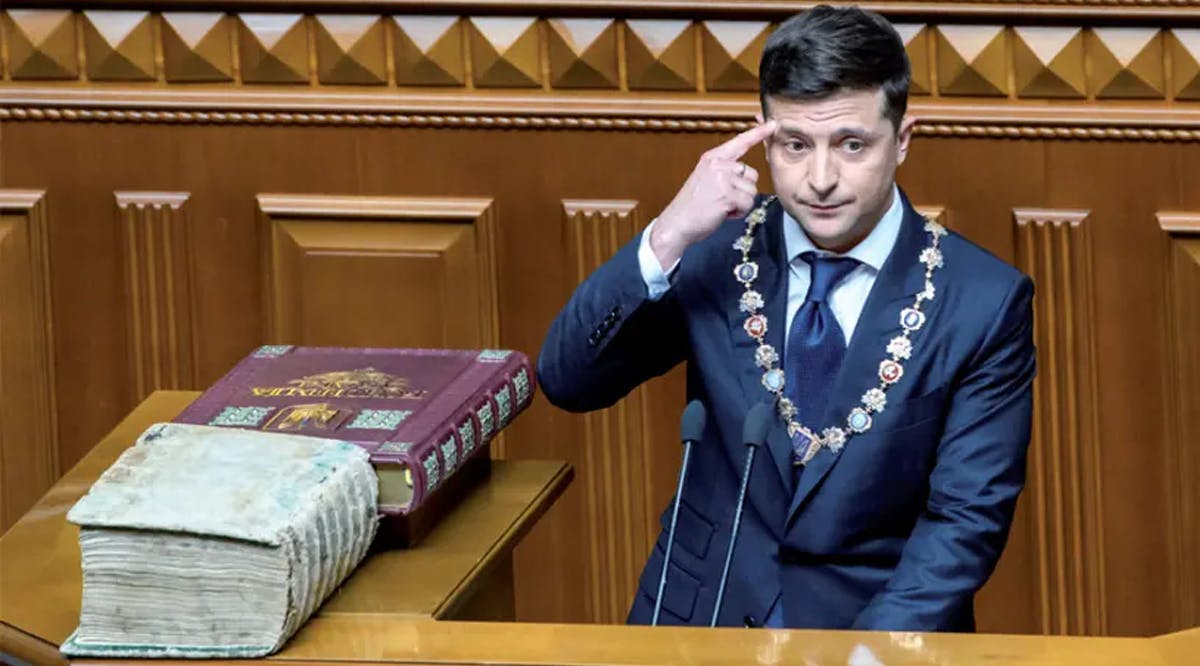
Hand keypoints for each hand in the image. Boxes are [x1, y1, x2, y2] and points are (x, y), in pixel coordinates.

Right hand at [650, 120, 776, 268]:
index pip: (740, 142)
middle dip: (743, 190)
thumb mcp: (705, 178)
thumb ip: (723, 170)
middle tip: (722, 198)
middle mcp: (718, 164)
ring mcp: (723, 179)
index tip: (773, 124)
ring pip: (752, 191)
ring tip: (721, 206)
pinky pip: (747, 204)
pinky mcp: (727, 195)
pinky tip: (722, 213)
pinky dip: (738, 212)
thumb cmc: (692, 205)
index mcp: (712, 158)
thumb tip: (745, 171)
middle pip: (752, 174)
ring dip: (741, 203)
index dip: (758, 133)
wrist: (677, 223)